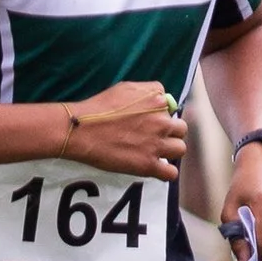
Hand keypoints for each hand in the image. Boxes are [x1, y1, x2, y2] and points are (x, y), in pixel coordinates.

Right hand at [62, 80, 187, 181]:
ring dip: (170, 150)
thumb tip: (160, 100)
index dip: (161, 113)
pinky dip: (165, 172)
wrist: (81, 130)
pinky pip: (171, 173)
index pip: (171, 106)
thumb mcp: (125, 88)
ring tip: (155, 151)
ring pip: (180, 149)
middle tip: (153, 136)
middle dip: (169, 131)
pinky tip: (155, 168)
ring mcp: (157, 144)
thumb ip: (147, 92)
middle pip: (180, 128)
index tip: (148, 118)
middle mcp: (161, 121)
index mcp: (156, 100)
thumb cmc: (98, 107)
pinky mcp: (149, 164)